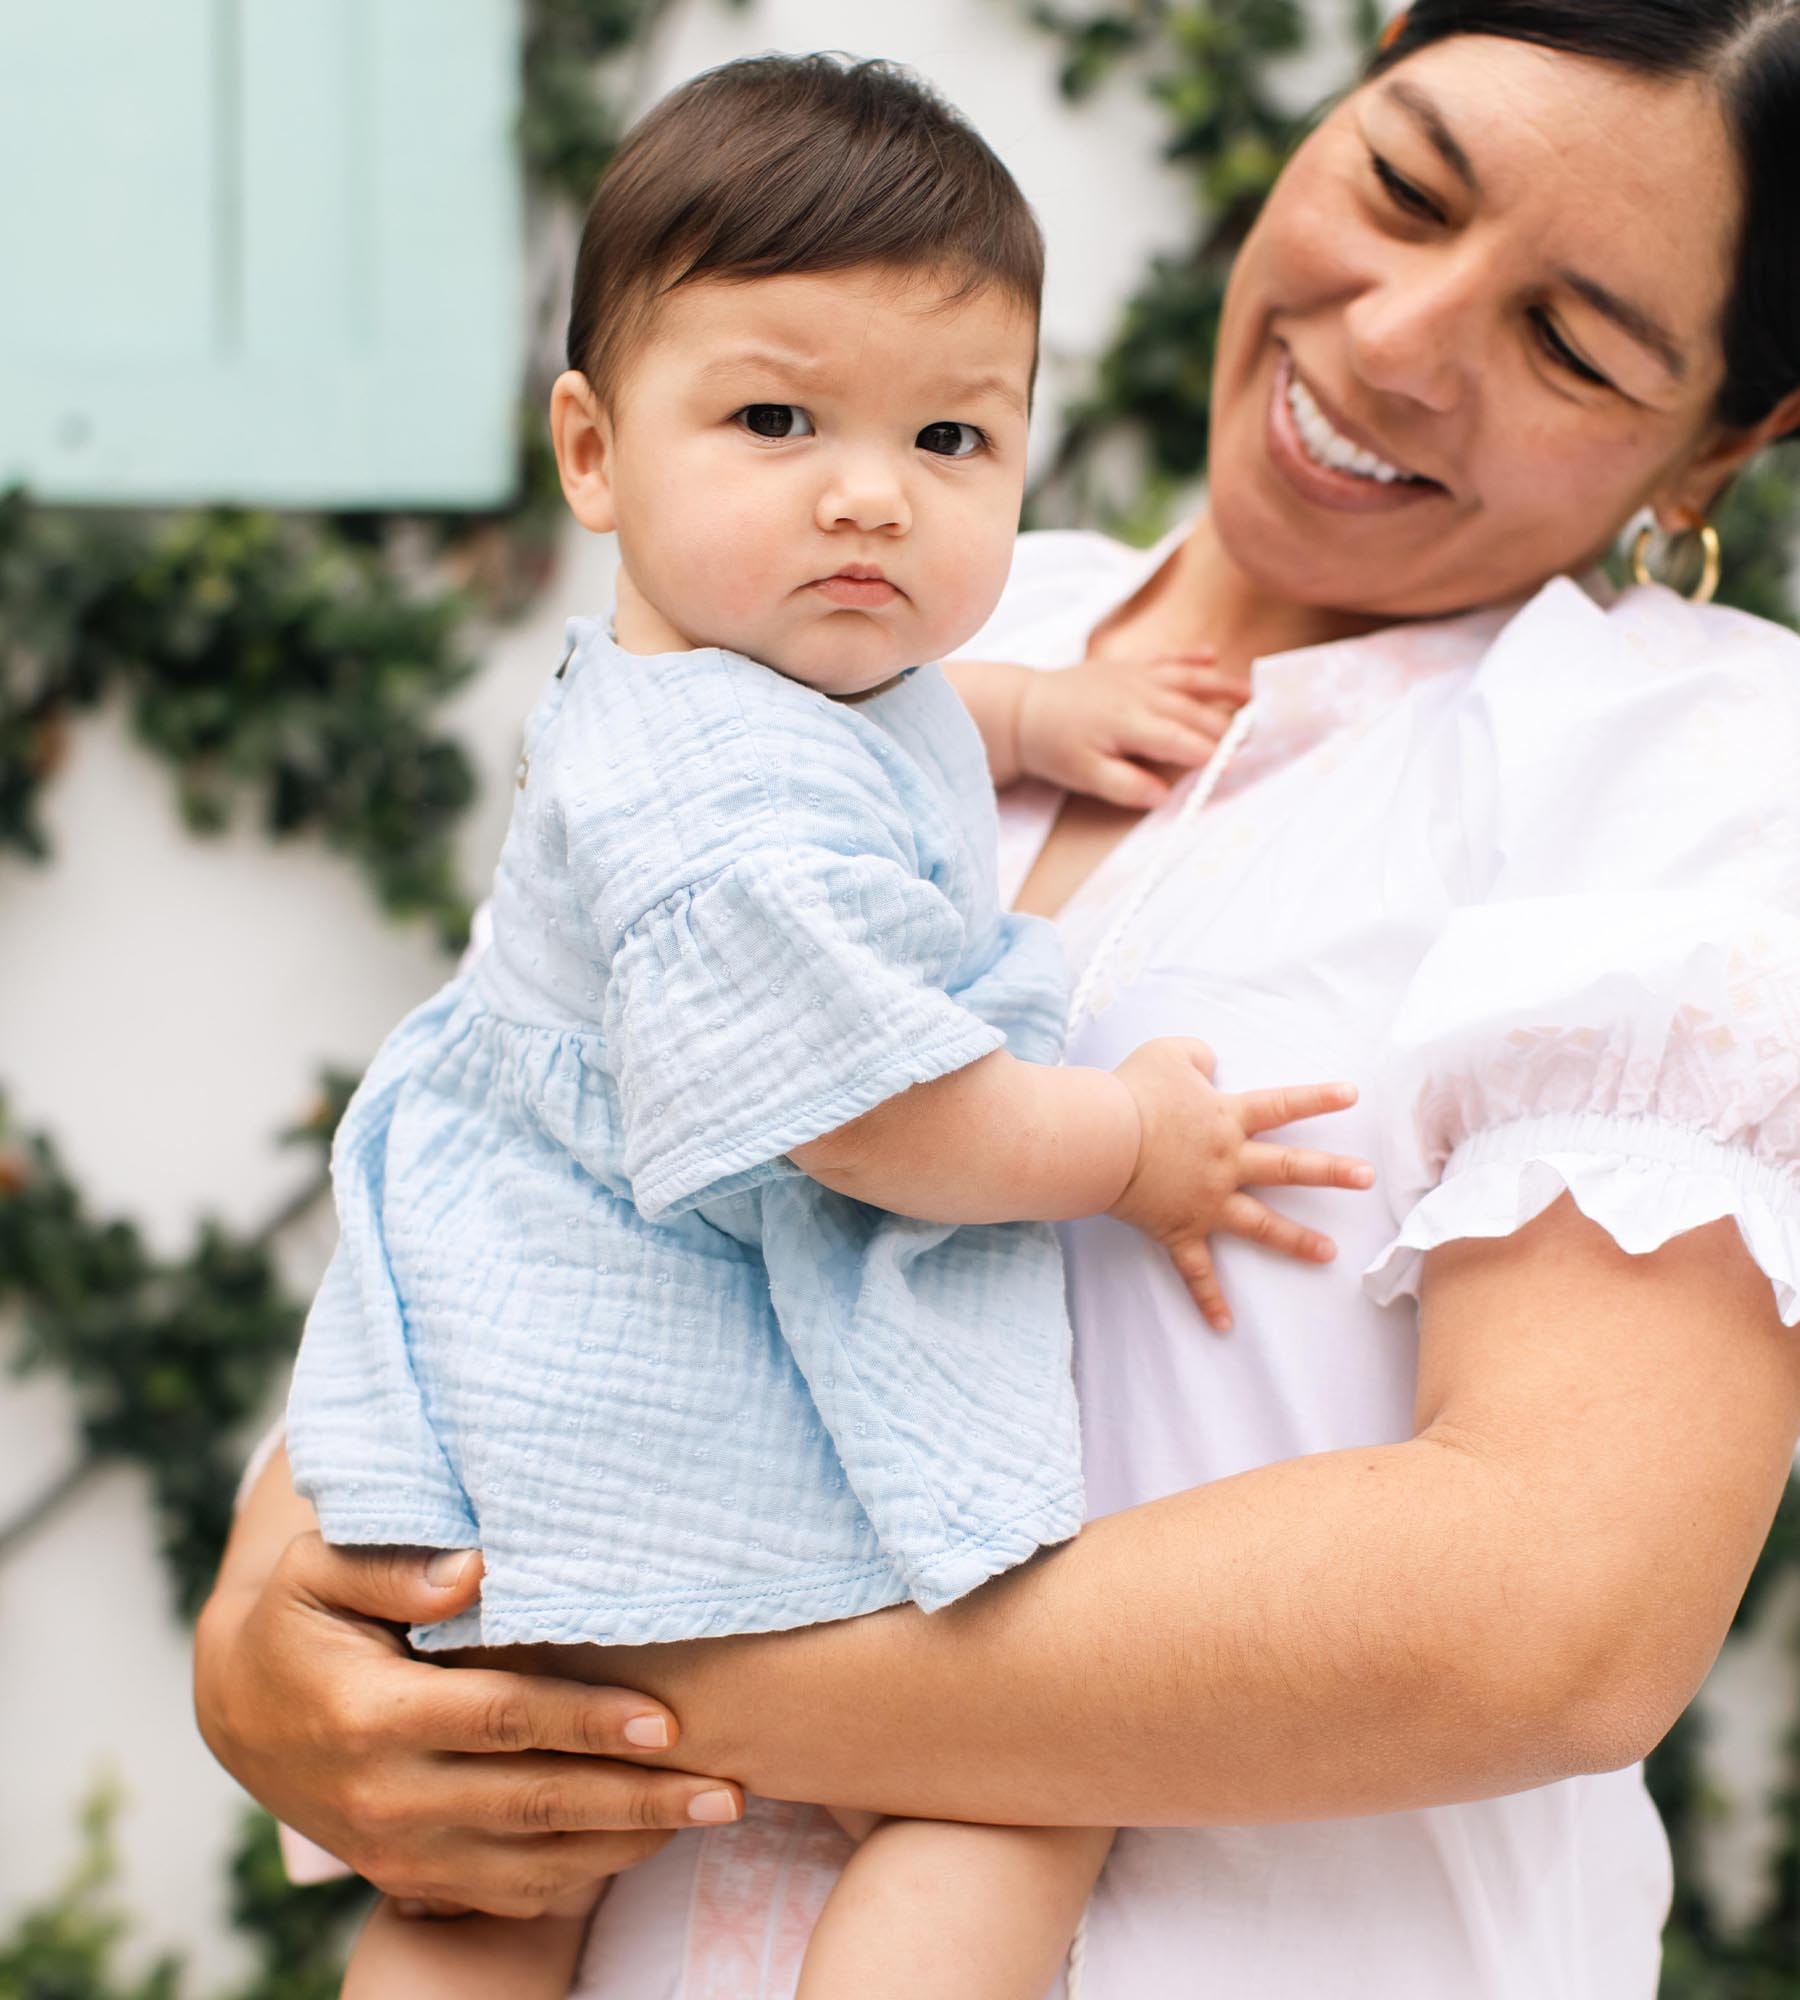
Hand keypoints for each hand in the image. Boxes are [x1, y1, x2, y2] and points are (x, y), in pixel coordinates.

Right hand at [193, 1536, 743, 1916]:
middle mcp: (387, 1798)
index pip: (505, 1720)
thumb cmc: (301, 1617)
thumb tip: (476, 1566)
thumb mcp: (318, 1569)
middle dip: (640, 1799)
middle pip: (537, 1803)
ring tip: (711, 1812)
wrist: (239, 1708)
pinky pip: (510, 1891)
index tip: (668, 1720)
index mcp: (371, 1716)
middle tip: (727, 1790)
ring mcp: (399, 1851)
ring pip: (535, 1862)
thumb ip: (394, 1566)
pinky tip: (646, 1839)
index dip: (589, 1721)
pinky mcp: (410, 1878)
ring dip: (629, 1841)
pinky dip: (584, 1873)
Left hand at [1016, 651, 1249, 807]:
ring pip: (1187, 680)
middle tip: (1260, 736)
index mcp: (1129, 723)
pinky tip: (1213, 655)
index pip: (1180, 740)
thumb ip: (1126, 786)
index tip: (1236, 764)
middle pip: (1192, 711)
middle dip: (1227, 725)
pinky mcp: (1129, 667)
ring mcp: (1136, 676)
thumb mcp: (1085, 776)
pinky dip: (1191, 657)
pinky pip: (1166, 658)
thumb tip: (1164, 797)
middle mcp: (1139, 694)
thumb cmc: (1054, 746)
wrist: (1024, 709)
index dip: (1210, 753)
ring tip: (1252, 695)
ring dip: (1221, 687)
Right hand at [1109, 1040, 1371, 1331]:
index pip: (1281, 1105)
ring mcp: (1207, 1201)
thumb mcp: (1168, 1054)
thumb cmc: (1134, 1094)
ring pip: (1261, 1224)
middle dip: (1331, 1172)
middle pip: (1288, 1167)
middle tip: (1367, 1177)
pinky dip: (1208, 1299)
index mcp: (1227, 1119)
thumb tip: (1211, 1064)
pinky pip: (1196, 1271)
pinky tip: (1223, 1325)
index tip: (1352, 1096)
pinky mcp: (1179, 1231)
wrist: (1103, 1139)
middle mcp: (1228, 1163)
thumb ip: (1197, 1055)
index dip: (1317, 1098)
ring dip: (1296, 1240)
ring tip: (1329, 1253)